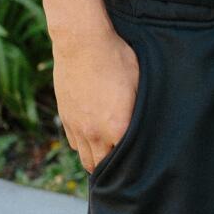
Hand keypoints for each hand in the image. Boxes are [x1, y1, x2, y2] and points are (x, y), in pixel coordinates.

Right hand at [54, 21, 141, 171]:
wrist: (82, 43)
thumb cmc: (117, 59)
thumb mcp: (140, 85)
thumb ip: (141, 114)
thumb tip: (149, 130)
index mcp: (118, 128)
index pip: (126, 162)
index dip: (134, 166)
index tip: (141, 168)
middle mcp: (95, 133)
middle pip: (103, 167)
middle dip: (114, 171)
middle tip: (126, 168)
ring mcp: (77, 127)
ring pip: (86, 158)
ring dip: (97, 160)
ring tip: (109, 158)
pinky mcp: (65, 118)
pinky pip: (74, 144)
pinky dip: (85, 146)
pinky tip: (95, 140)